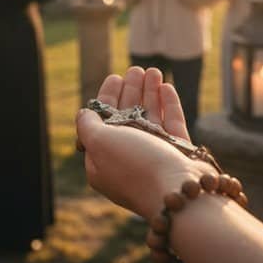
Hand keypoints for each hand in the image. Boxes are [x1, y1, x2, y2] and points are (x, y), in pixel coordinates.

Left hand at [76, 67, 214, 219]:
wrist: (178, 192)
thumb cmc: (135, 165)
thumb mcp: (99, 143)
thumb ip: (87, 125)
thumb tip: (84, 113)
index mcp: (103, 161)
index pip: (101, 123)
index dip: (107, 98)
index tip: (115, 78)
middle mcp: (128, 160)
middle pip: (127, 118)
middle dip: (130, 92)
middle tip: (136, 69)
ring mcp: (154, 158)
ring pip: (151, 119)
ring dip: (150, 93)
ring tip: (153, 71)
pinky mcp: (178, 156)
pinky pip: (172, 126)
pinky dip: (168, 106)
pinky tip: (166, 87)